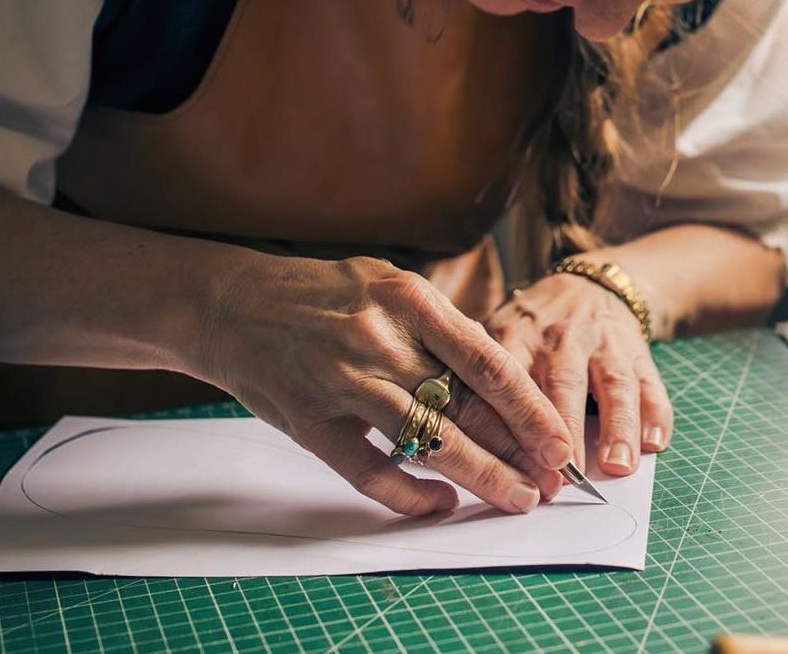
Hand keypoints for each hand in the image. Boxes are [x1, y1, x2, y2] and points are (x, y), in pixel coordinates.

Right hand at [194, 255, 573, 516]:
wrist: (228, 303)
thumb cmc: (321, 295)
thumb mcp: (388, 285)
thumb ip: (442, 327)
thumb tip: (507, 383)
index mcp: (406, 299)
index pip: (486, 360)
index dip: (529, 407)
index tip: (559, 440)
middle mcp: (378, 341)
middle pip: (464, 406)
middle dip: (516, 449)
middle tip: (553, 479)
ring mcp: (341, 383)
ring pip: (427, 442)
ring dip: (479, 476)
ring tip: (516, 496)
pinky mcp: (309, 422)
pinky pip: (369, 471)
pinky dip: (409, 494)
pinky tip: (442, 503)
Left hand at [483, 272, 672, 476]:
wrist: (588, 286)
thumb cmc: (530, 330)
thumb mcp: (495, 335)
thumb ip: (473, 377)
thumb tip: (443, 434)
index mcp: (517, 336)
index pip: (511, 381)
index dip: (512, 422)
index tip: (512, 466)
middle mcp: (561, 338)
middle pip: (563, 385)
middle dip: (566, 433)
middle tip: (564, 479)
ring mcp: (604, 344)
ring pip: (613, 385)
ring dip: (618, 428)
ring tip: (617, 467)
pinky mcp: (637, 353)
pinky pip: (649, 383)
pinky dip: (655, 415)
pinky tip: (654, 444)